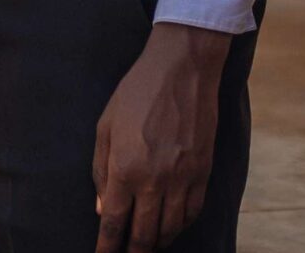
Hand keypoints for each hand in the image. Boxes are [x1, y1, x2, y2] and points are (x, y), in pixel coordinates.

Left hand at [92, 22, 229, 251]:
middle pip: (144, 234)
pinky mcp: (204, 172)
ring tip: (147, 245)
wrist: (182, 70)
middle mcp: (155, 180)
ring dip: (157, 242)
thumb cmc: (136, 93)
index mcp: (125, 167)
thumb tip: (103, 209)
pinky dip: (181, 226)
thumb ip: (101, 170)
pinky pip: (192, 212)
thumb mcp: (105, 126)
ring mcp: (183, 178)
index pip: (115, 223)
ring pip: (171, 228)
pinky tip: (172, 227)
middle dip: (134, 251)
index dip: (108, 246)